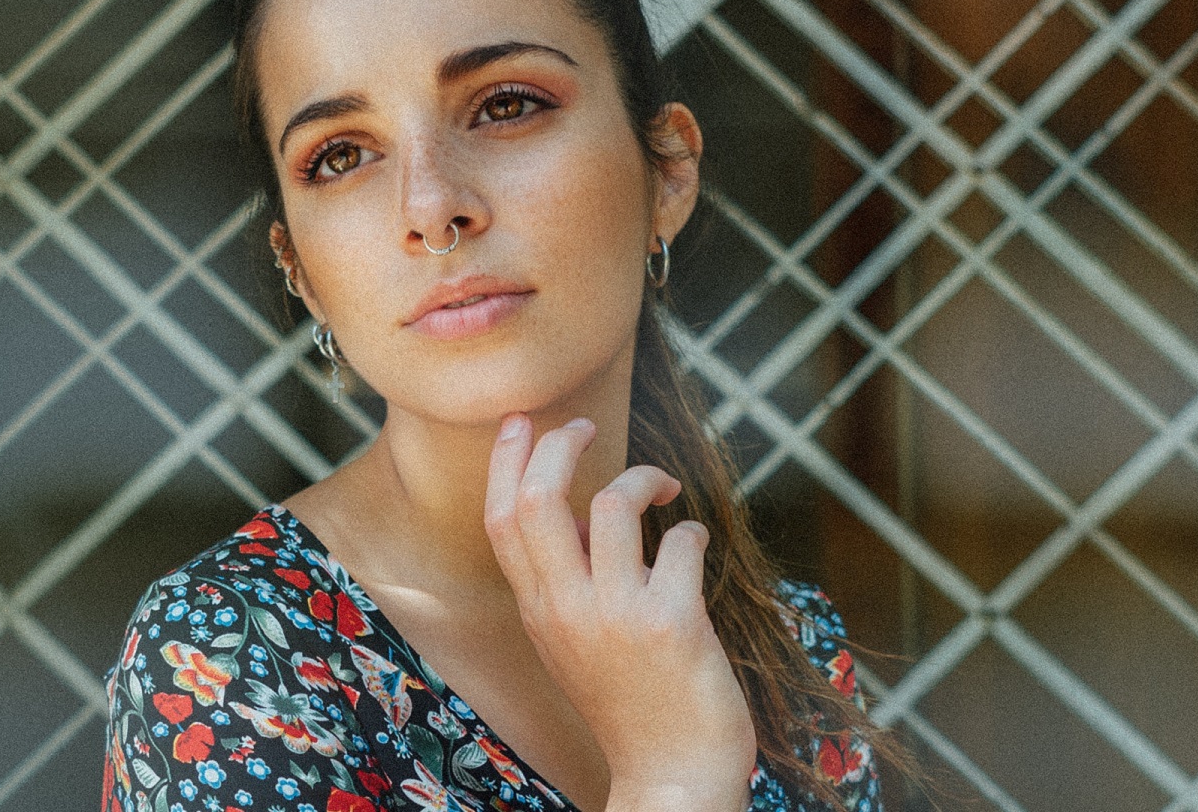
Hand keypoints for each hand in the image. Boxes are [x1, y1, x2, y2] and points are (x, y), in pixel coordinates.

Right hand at [484, 414, 756, 811]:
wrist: (672, 776)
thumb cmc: (630, 703)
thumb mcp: (573, 644)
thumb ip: (568, 581)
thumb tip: (583, 514)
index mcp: (539, 611)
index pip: (502, 519)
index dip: (509, 460)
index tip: (525, 422)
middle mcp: (567, 610)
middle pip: (541, 499)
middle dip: (562, 444)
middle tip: (587, 428)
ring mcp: (618, 616)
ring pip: (614, 504)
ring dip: (643, 479)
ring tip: (662, 490)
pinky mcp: (672, 625)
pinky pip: (681, 542)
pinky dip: (691, 530)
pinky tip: (694, 544)